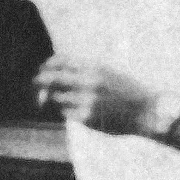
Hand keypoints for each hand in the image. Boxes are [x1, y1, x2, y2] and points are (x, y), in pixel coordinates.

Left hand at [33, 57, 153, 134]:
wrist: (145, 112)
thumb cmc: (126, 91)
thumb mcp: (107, 71)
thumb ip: (84, 70)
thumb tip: (55, 70)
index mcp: (94, 67)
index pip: (60, 61)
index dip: (47, 65)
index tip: (43, 69)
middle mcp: (88, 82)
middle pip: (51, 79)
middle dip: (39, 81)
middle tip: (34, 84)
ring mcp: (86, 101)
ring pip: (56, 98)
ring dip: (56, 99)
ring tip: (68, 100)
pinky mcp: (86, 118)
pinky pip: (64, 113)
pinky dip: (66, 111)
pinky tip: (77, 110)